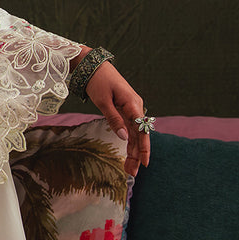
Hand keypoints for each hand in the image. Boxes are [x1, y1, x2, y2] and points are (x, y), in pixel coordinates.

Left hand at [83, 61, 150, 176]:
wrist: (94, 66)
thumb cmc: (98, 81)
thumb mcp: (103, 101)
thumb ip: (114, 119)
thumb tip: (124, 137)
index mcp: (133, 104)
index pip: (142, 130)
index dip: (144, 147)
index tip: (145, 162)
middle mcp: (135, 107)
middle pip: (139, 135)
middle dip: (137, 155)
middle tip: (132, 173)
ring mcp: (131, 109)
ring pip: (135, 134)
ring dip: (133, 151)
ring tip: (129, 168)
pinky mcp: (125, 109)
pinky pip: (129, 128)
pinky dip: (128, 141)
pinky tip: (128, 153)